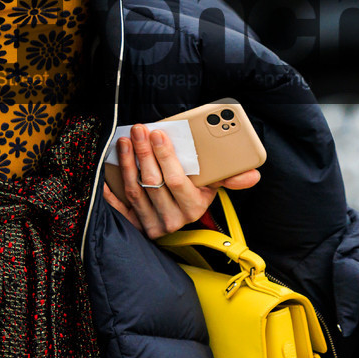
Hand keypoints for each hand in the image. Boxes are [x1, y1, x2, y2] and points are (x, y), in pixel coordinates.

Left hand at [101, 122, 261, 238]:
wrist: (180, 216)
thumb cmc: (197, 193)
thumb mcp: (215, 185)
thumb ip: (231, 178)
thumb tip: (252, 175)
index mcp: (194, 207)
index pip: (176, 180)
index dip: (165, 156)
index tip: (158, 134)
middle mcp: (173, 219)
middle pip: (153, 182)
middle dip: (144, 152)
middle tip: (139, 130)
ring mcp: (153, 225)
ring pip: (135, 190)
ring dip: (127, 163)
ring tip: (126, 142)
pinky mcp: (136, 227)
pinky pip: (120, 209)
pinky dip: (111, 192)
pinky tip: (106, 173)